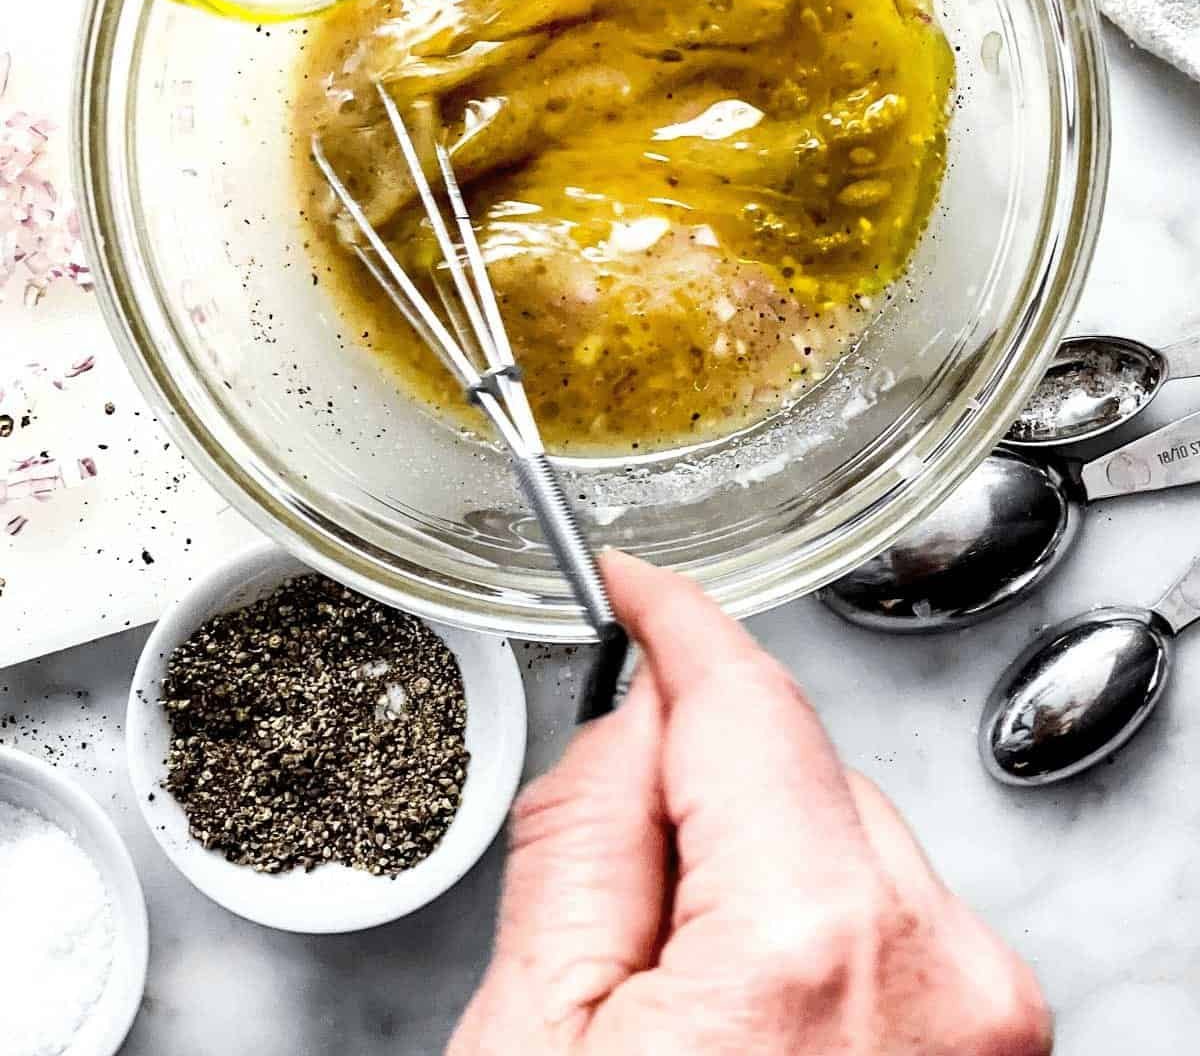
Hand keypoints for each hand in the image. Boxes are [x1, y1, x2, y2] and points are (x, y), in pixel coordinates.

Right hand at [451, 553, 1050, 1055]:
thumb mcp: (533, 1045)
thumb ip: (586, 840)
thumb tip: (631, 719)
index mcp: (808, 946)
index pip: (742, 697)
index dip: (674, 621)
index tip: (635, 586)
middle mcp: (938, 971)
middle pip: (799, 766)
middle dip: (701, 780)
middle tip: (614, 901)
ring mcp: (987, 1021)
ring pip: (851, 837)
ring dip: (763, 862)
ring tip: (680, 1007)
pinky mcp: (1002, 1052)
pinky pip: (895, 919)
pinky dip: (817, 927)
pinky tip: (750, 1025)